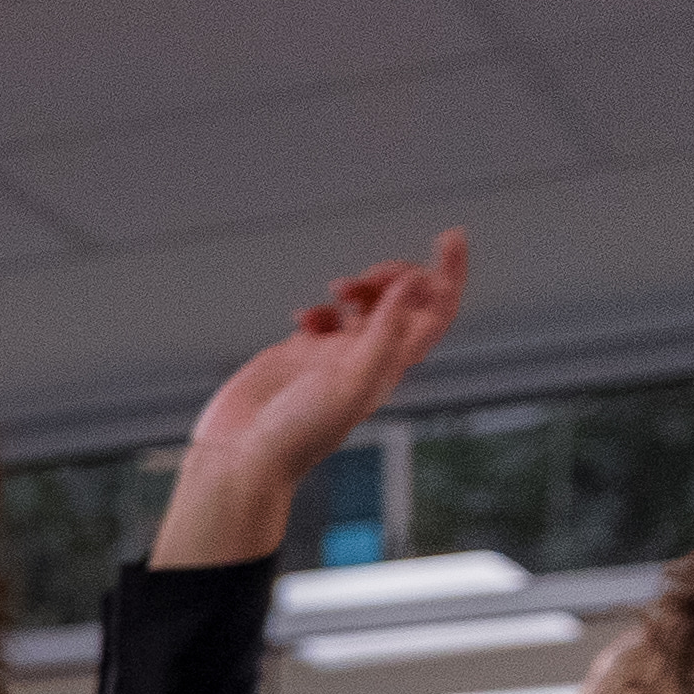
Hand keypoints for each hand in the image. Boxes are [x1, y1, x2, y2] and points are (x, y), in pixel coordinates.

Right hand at [148, 234, 467, 567]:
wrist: (244, 457)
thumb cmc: (296, 434)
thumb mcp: (351, 381)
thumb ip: (385, 333)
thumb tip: (414, 286)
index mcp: (390, 365)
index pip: (436, 312)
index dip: (449, 274)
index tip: (449, 237)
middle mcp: (367, 359)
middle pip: (404, 303)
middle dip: (394, 276)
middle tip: (369, 277)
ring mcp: (334, 357)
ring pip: (365, 307)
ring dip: (358, 286)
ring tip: (337, 290)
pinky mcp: (300, 356)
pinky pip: (324, 319)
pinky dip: (319, 308)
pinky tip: (304, 317)